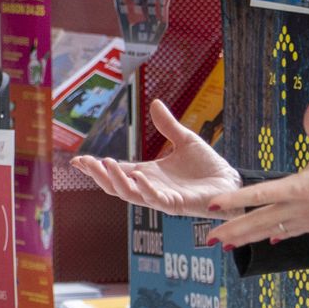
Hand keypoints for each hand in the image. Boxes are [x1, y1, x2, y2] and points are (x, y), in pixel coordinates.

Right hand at [72, 99, 241, 215]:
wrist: (231, 181)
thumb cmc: (208, 166)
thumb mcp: (185, 140)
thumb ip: (168, 125)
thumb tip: (155, 103)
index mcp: (149, 174)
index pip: (117, 171)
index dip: (96, 167)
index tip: (77, 160)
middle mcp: (151, 187)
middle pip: (116, 186)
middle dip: (98, 176)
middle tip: (83, 163)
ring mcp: (162, 197)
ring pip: (131, 195)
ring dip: (116, 181)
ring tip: (104, 165)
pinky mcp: (177, 204)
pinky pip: (157, 200)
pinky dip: (146, 189)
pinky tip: (138, 176)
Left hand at [205, 100, 308, 248]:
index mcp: (300, 189)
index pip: (261, 194)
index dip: (236, 199)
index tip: (214, 204)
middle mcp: (298, 208)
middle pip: (259, 220)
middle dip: (232, 229)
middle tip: (208, 238)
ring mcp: (306, 220)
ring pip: (269, 231)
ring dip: (246, 238)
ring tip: (224, 246)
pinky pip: (288, 234)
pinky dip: (272, 236)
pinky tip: (263, 241)